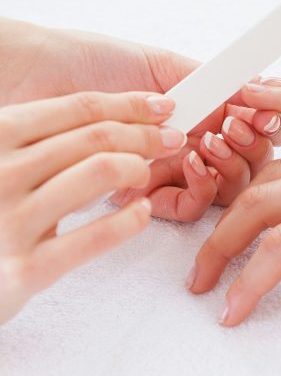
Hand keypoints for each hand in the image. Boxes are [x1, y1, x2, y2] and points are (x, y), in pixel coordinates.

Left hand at [0, 19, 280, 219]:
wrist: (35, 75)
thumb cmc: (91, 61)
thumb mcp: (159, 62)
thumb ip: (214, 78)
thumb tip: (270, 84)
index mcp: (197, 108)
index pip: (252, 125)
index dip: (269, 122)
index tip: (268, 110)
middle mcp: (188, 141)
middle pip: (249, 161)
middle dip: (254, 145)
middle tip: (238, 125)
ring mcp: (167, 169)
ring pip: (226, 188)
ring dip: (230, 166)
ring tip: (210, 140)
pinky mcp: (142, 194)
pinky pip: (188, 207)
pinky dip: (198, 189)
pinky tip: (187, 162)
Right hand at [0, 90, 186, 323]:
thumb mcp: (0, 158)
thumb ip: (38, 139)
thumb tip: (111, 118)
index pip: (80, 107)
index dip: (130, 105)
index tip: (160, 107)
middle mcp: (2, 171)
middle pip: (96, 137)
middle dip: (144, 134)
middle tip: (169, 139)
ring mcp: (12, 220)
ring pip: (100, 172)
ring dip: (138, 167)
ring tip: (148, 173)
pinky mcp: (23, 270)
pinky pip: (93, 237)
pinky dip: (128, 221)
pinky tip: (141, 213)